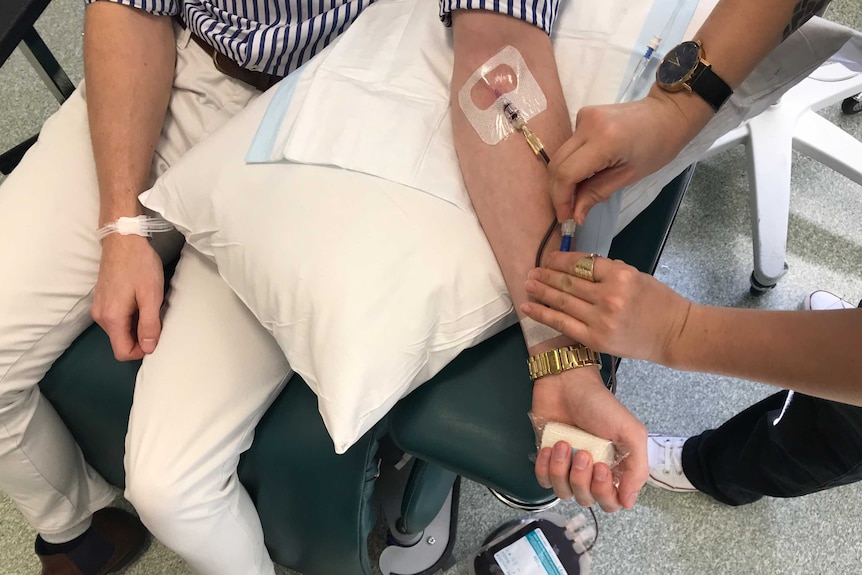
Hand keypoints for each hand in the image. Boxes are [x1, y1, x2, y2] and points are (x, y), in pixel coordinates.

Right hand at [92, 234, 163, 360]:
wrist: (122, 239)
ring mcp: (99, 306)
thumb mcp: (151, 296)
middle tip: (158, 320)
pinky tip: (141, 301)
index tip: (157, 337)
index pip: (122, 352)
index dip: (141, 351)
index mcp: (111, 319)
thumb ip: (149, 324)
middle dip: (140, 338)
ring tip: (150, 307)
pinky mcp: (102, 298)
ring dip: (136, 326)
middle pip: (120, 341)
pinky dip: (131, 316)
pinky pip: (117, 317)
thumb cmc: (139, 265)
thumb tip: (149, 349)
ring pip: (119, 329)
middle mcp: (101, 316)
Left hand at [522, 251, 691, 363]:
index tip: (548, 258)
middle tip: (531, 271)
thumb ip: (607, 271)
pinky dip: (543, 314)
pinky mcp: (595, 339)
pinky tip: (529, 307)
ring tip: (527, 284)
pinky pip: (562, 324)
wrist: (673, 334)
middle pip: (568, 282)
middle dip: (546, 275)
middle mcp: (607, 296)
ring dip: (541, 291)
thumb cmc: (658, 302)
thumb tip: (576, 266)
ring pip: (562, 302)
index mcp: (620, 275)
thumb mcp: (636, 276)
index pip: (582, 263)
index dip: (560, 260)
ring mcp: (600, 319)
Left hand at [531, 362, 646, 512]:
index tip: (601, 468)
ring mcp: (567, 467)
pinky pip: (543, 481)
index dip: (605, 494)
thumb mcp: (631, 432)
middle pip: (586, 500)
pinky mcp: (547, 459)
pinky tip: (551, 448)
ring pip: (563, 492)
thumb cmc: (600, 405)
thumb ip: (637, 468)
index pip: (611, 502)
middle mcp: (590, 472)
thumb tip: (628, 502)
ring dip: (562, 471)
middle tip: (583, 453)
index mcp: (615, 469)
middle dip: (582, 479)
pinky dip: (545, 468)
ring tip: (565, 444)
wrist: (567, 383)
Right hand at [547, 87, 710, 223]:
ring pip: (560, 155)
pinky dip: (572, 163)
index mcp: (604, 141)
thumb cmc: (657, 147)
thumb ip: (597, 193)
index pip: (567, 173)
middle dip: (558, 191)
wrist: (667, 114)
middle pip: (557, 164)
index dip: (561, 198)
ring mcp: (583, 116)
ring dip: (564, 178)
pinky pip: (570, 146)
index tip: (565, 216)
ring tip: (579, 194)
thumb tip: (574, 215)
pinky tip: (587, 171)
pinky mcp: (583, 114)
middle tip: (568, 210)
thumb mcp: (629, 176)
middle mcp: (587, 125)